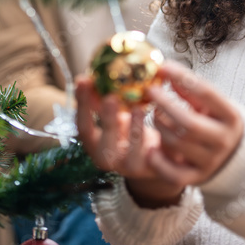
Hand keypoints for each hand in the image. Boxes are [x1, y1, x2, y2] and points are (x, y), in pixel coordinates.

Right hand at [75, 73, 183, 206]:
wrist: (161, 158)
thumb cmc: (132, 132)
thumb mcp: (116, 116)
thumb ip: (103, 101)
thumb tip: (92, 73)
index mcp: (96, 145)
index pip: (83, 127)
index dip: (82, 105)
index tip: (83, 80)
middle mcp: (110, 159)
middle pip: (103, 145)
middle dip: (106, 120)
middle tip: (109, 98)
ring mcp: (132, 168)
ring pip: (131, 157)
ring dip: (134, 131)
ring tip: (138, 108)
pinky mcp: (155, 170)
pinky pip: (158, 160)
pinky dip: (160, 140)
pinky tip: (162, 119)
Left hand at [146, 61, 243, 187]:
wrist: (235, 156)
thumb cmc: (217, 122)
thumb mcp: (212, 104)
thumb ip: (191, 90)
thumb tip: (165, 70)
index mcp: (230, 116)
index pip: (207, 93)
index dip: (183, 78)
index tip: (164, 66)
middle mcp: (223, 140)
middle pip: (189, 123)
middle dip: (166, 104)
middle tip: (150, 91)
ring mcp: (211, 161)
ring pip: (177, 143)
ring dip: (160, 126)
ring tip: (154, 114)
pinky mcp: (197, 178)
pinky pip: (173, 174)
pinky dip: (159, 162)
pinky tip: (150, 149)